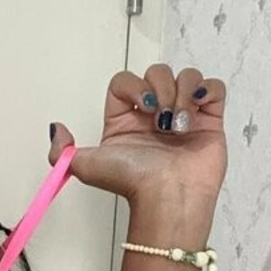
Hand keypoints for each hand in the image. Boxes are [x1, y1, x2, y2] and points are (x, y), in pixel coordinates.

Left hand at [48, 63, 227, 209]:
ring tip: (179, 124)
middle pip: (157, 72)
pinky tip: (195, 113)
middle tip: (161, 118)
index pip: (125, 81)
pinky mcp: (208, 119)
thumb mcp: (84, 167)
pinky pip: (212, 87)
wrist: (167, 197)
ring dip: (181, 92)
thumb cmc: (131, 182)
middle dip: (160, 88)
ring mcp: (183, 115)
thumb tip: (58, 129)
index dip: (133, 85)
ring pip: (185, 76)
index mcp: (125, 121)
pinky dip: (205, 91)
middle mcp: (153, 116)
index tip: (140, 105)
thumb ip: (62, 150)